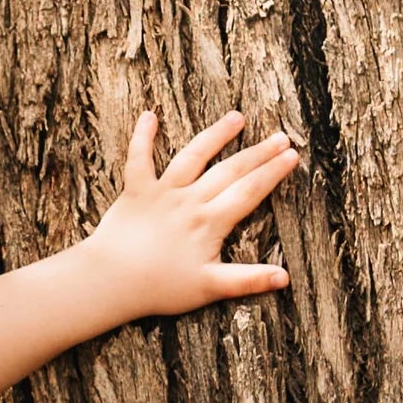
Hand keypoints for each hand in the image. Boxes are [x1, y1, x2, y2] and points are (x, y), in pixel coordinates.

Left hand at [81, 104, 299, 321]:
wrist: (111, 281)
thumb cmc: (160, 288)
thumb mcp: (210, 288)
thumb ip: (248, 279)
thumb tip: (284, 277)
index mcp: (210, 222)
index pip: (249, 191)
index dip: (272, 173)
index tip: (292, 156)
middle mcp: (189, 200)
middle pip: (230, 170)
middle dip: (258, 153)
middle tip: (280, 137)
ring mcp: (162, 192)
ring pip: (193, 156)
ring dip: (216, 135)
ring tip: (236, 117)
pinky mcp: (135, 191)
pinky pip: (138, 159)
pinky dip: (142, 137)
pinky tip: (149, 115)